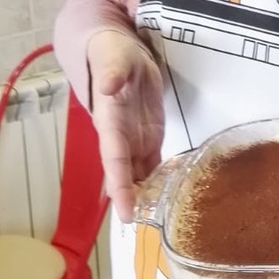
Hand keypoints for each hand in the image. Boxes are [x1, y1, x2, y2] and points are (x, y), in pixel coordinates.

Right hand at [86, 30, 164, 222]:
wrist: (118, 49)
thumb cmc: (112, 52)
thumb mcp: (114, 57)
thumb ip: (112, 72)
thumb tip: (109, 86)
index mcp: (111, 122)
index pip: (115, 160)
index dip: (120, 186)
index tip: (125, 212)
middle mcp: (121, 136)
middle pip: (126, 174)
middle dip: (132, 200)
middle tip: (143, 228)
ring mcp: (135, 137)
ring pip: (139, 172)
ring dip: (146, 195)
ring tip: (157, 221)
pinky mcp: (150, 133)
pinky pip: (154, 161)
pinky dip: (160, 179)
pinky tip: (169, 196)